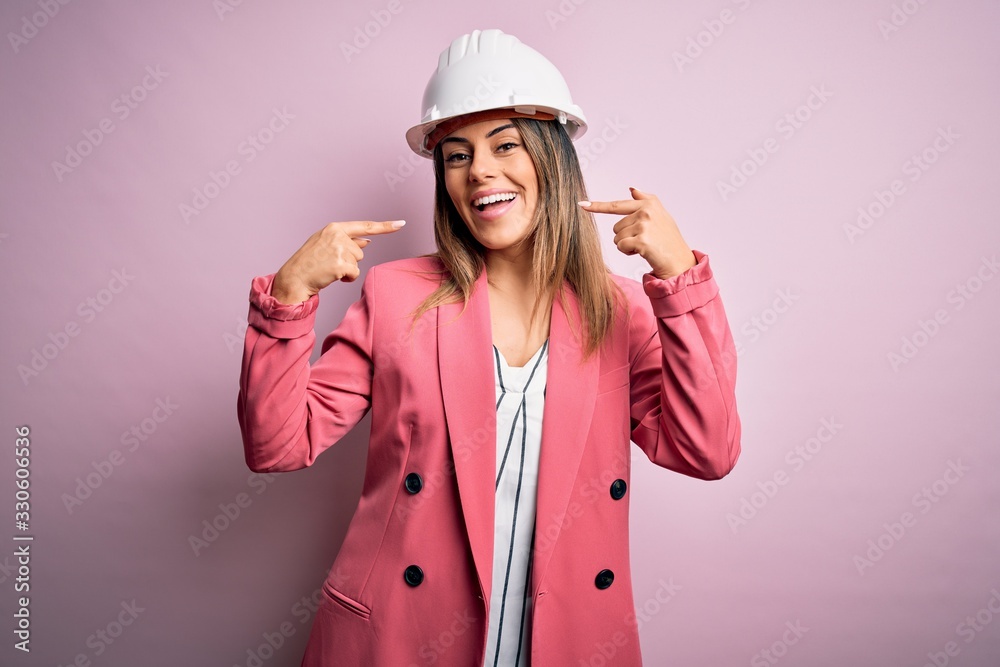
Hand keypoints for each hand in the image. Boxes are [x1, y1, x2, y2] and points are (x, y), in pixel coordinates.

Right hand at [271, 220, 405, 303]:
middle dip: (349, 260)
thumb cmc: (309, 262)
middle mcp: (337, 235)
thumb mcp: (326, 245)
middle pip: (361, 250)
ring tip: (329, 268)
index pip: (365, 226)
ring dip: (347, 269)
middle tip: (329, 262)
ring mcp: (339, 249)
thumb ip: (347, 241)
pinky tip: (332, 276)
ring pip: (358, 262)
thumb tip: (367, 241)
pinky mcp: (340, 264)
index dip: (385, 226)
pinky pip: (354, 273)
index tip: (402, 224)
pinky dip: (346, 278)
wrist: (294, 277)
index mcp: (334, 228)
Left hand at [580, 188, 695, 278]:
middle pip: (616, 226)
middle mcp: (646, 211)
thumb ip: (645, 200)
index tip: (581, 205)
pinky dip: (628, 252)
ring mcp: (644, 224)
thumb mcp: (661, 216)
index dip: (598, 206)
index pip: (618, 204)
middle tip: (645, 241)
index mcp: (649, 203)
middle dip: (626, 236)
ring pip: (617, 237)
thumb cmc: (669, 241)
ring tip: (646, 246)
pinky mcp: (642, 239)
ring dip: (627, 245)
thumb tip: (632, 188)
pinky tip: (643, 252)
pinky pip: (621, 246)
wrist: (680, 262)